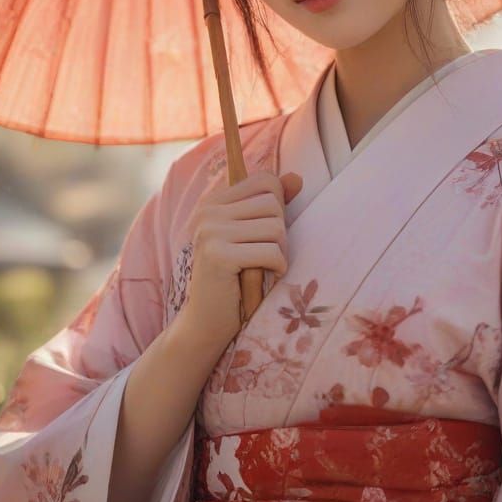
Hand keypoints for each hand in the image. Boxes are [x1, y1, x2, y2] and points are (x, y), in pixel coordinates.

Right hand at [180, 168, 302, 347]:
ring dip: (280, 251)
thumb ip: (273, 205)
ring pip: (275, 226)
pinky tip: (264, 278)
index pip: (265, 180)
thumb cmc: (235, 279)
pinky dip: (277, 267)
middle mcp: (208, 211)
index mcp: (213, 202)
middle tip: (266, 256)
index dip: (278, 205)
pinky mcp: (217, 255)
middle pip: (273, 202)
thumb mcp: (253, 236)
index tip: (266, 232)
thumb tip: (297, 177)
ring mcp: (210, 232)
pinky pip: (271, 251)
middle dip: (280, 232)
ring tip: (264, 267)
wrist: (204, 324)